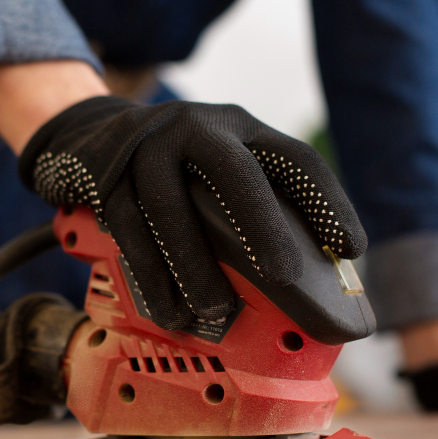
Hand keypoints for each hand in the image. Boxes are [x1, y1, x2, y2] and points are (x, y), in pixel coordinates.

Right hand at [19, 96, 366, 329]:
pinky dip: (151, 276)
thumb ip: (254, 201)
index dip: (327, 201)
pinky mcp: (106, 176)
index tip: (350, 248)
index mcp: (239, 128)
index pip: (295, 159)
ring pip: (171, 207)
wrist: (87, 134)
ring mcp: (146, 148)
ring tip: (215, 310)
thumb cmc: (173, 166)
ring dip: (195, 266)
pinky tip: (169, 309)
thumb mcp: (218, 166)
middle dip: (261, 227)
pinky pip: (130, 230)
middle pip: (234, 173)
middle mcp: (196, 128)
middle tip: (282, 276)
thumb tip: (299, 278)